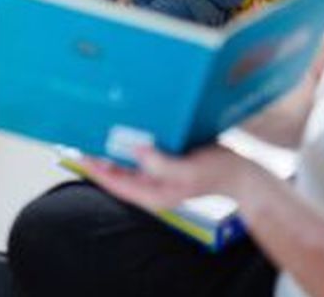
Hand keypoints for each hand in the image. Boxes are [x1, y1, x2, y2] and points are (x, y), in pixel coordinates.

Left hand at [82, 144, 255, 211]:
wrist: (240, 172)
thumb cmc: (218, 172)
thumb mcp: (190, 170)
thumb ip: (163, 164)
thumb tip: (138, 151)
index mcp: (155, 194)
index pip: (117, 184)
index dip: (98, 171)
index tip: (84, 155)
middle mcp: (152, 186)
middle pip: (117, 174)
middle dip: (101, 159)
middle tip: (83, 138)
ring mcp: (157, 176)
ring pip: (126, 164)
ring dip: (113, 150)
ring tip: (96, 132)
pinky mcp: (163, 165)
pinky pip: (140, 155)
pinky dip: (129, 144)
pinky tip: (124, 129)